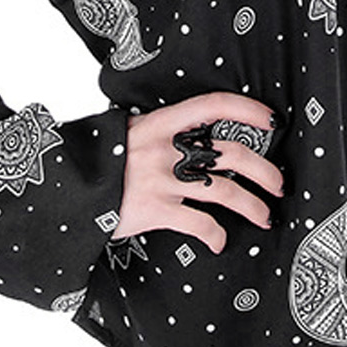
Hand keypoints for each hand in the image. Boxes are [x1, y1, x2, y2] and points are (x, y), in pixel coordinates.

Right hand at [110, 91, 283, 254]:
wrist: (67, 186)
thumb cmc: (100, 159)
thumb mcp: (129, 131)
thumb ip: (160, 130)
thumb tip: (190, 130)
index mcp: (161, 122)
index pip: (213, 106)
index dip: (245, 109)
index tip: (270, 119)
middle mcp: (166, 148)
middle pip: (231, 154)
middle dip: (263, 170)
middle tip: (278, 183)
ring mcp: (162, 179)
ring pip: (224, 191)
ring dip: (251, 206)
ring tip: (264, 216)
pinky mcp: (156, 210)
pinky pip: (198, 223)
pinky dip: (215, 235)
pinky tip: (219, 241)